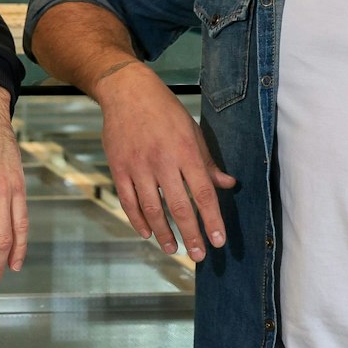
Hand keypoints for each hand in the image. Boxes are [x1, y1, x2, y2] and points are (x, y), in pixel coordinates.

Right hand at [91, 62, 234, 260]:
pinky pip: (129, 200)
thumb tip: (228, 185)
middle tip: (198, 256)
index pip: (203, 194)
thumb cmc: (165, 112)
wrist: (127, 92)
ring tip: (172, 249)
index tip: (218, 241)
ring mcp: (138, 166)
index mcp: (186, 152)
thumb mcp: (193, 132)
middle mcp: (162, 161)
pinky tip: (147, 232)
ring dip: (164, 233)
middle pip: (180, 207)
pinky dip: (138, 219)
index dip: (212, 220)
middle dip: (191, 235)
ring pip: (153, 208)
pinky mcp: (119, 167)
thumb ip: (209, 163)